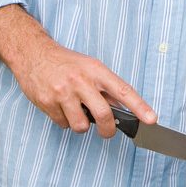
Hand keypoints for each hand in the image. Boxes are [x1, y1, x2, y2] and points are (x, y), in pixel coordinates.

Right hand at [17, 39, 156, 136]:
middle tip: (108, 131)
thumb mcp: (91, 67)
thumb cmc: (66, 63)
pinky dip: (64, 120)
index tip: (151, 119)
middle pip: (103, 115)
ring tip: (76, 111)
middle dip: (108, 129)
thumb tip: (124, 109)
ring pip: (81, 125)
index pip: (123, 90)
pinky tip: (60, 107)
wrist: (33, 54)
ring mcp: (63, 93)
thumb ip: (105, 87)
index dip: (140, 107)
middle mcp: (81, 81)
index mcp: (97, 71)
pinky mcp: (47, 103)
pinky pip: (63, 124)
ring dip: (82, 125)